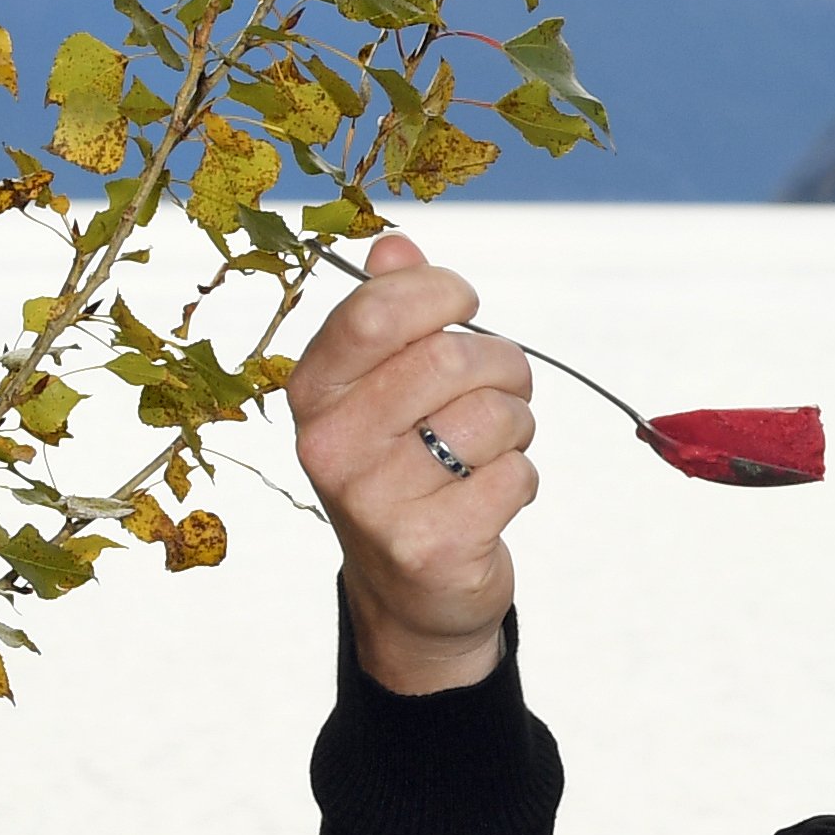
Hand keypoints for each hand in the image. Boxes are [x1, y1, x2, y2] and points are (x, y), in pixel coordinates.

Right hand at [291, 232, 536, 693]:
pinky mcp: (431, 547)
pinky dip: (522, 479)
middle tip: (501, 388)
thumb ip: (389, 313)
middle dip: (501, 365)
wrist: (409, 589)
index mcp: (312, 393)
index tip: (462, 303)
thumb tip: (394, 245)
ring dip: (517, 425)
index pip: (374, 313)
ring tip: (491, 448)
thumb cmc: (404, 465)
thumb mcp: (381, 388)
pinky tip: (490, 497)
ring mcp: (376, 503)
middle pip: (451, 359)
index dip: (440, 293)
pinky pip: (518, 476)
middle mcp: (331, 447)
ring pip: (495, 416)